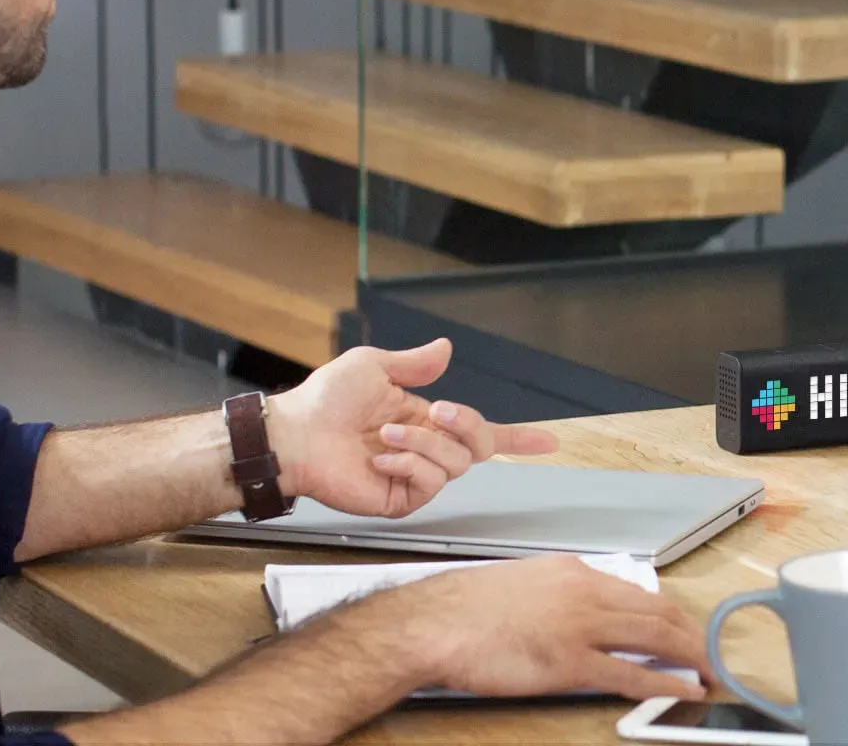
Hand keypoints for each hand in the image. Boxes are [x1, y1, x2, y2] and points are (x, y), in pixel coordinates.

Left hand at [268, 338, 558, 516]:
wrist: (297, 435)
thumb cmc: (327, 399)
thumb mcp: (374, 366)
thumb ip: (415, 363)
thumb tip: (446, 348)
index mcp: (427, 420)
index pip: (481, 432)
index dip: (518, 439)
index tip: (550, 442)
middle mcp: (426, 449)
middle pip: (479, 446)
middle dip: (467, 425)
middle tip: (439, 411)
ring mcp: (414, 476)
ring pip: (456, 464)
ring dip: (423, 444)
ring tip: (385, 435)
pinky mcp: (400, 499)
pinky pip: (429, 483)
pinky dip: (407, 464)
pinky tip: (379, 459)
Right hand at [396, 554, 713, 699]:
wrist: (433, 624)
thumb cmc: (466, 611)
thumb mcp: (526, 585)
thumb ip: (562, 595)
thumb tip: (587, 615)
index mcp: (574, 571)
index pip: (639, 591)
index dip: (672, 614)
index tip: (685, 628)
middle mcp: (585, 591)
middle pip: (658, 611)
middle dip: (692, 634)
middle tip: (710, 652)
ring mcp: (581, 626)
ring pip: (655, 636)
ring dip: (690, 655)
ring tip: (709, 670)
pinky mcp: (570, 662)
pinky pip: (631, 673)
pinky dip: (666, 682)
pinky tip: (685, 689)